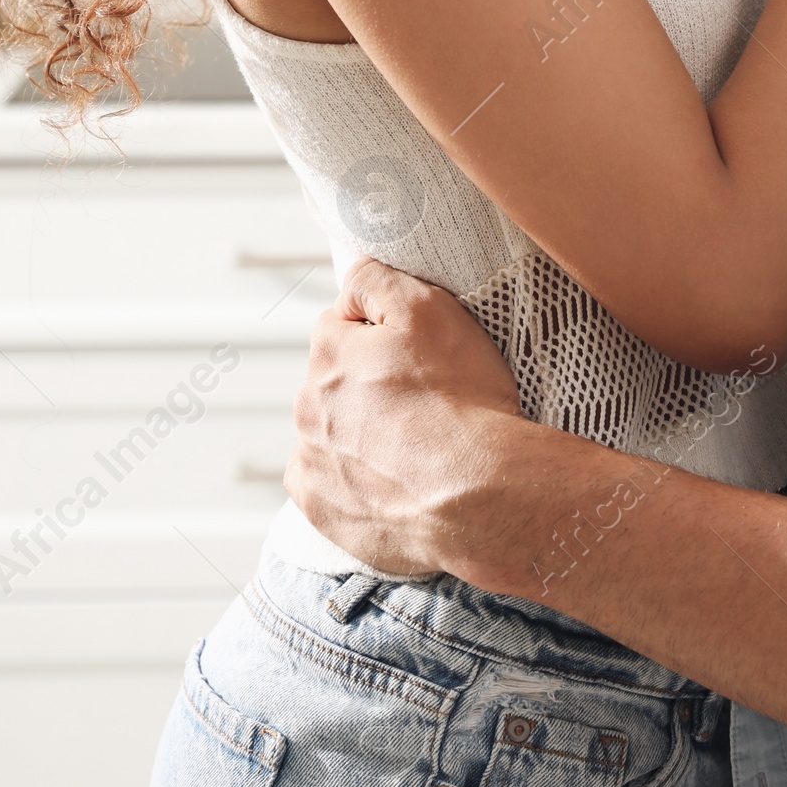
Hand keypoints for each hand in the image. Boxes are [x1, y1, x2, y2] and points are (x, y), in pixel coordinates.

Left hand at [285, 260, 527, 583]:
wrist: (480, 496)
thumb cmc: (462, 402)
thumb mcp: (429, 309)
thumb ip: (378, 280)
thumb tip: (353, 276)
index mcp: (327, 354)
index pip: (342, 324)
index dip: (384, 334)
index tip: (420, 355)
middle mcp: (306, 407)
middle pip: (336, 381)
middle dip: (369, 384)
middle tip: (425, 401)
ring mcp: (313, 463)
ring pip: (332, 432)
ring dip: (361, 432)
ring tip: (416, 445)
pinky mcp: (323, 511)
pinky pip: (328, 484)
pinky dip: (353, 480)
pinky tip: (392, 479)